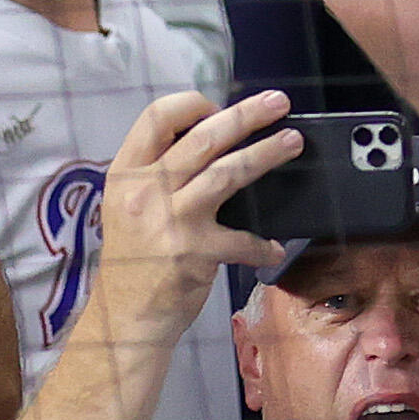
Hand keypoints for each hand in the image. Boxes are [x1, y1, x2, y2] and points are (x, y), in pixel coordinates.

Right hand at [87, 88, 300, 321]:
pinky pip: (242, 240)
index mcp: (126, 173)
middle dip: (247, 115)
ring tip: (292, 142)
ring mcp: (170, 220)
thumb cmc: (136, 258)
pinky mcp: (195, 252)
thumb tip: (215, 139)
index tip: (219, 106)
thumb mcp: (129, 205)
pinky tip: (275, 247)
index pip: (156, 117)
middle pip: (203, 137)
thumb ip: (160, 173)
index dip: (193, 104)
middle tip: (278, 103)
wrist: (126, 317)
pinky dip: (262, 244)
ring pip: (228, 173)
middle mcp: (144, 191)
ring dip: (267, 154)